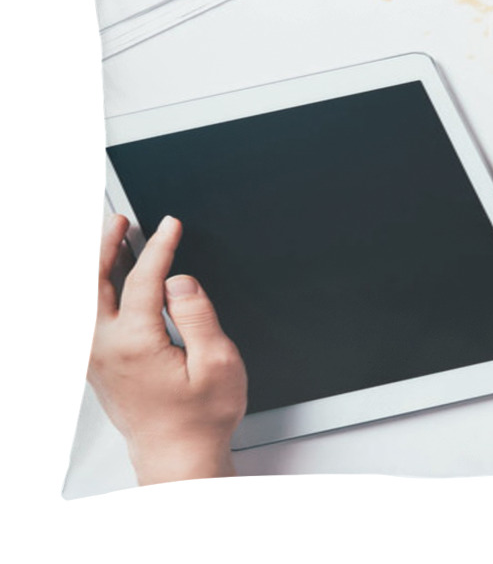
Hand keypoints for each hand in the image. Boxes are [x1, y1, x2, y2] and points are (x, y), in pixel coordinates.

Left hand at [90, 214, 247, 485]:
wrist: (178, 458)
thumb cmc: (200, 419)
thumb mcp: (218, 363)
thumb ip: (197, 315)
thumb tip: (179, 281)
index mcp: (135, 344)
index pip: (143, 279)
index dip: (159, 246)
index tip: (170, 225)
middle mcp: (107, 349)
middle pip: (94, 282)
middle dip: (106, 244)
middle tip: (121, 221)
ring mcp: (98, 359)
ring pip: (85, 299)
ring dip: (96, 265)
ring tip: (112, 240)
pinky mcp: (100, 366)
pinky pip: (89, 316)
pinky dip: (96, 289)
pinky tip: (110, 280)